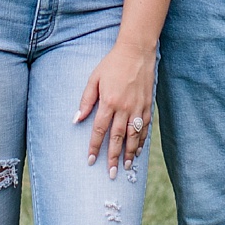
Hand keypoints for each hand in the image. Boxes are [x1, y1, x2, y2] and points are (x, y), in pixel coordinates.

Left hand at [76, 39, 154, 176]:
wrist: (136, 51)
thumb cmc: (112, 64)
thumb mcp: (94, 79)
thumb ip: (86, 100)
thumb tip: (76, 119)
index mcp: (109, 102)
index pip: (99, 130)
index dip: (94, 147)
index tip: (91, 160)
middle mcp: (124, 107)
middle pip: (118, 138)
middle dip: (114, 157)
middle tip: (111, 173)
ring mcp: (138, 107)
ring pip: (133, 136)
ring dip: (129, 153)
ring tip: (126, 168)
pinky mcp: (147, 105)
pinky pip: (145, 127)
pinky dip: (142, 141)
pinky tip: (138, 151)